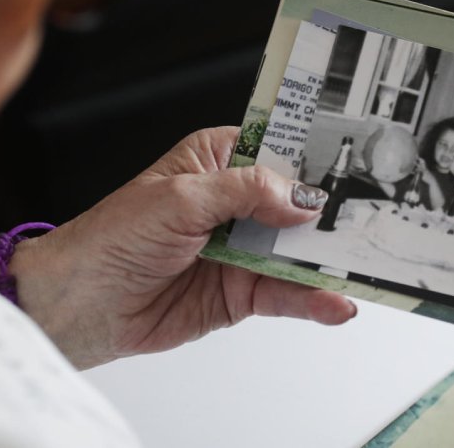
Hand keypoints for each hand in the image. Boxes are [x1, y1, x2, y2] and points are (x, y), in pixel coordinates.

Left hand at [11, 127, 357, 368]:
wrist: (80, 304)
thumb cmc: (111, 236)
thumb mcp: (179, 198)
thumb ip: (245, 192)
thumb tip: (301, 196)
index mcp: (218, 160)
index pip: (279, 149)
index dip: (316, 154)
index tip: (358, 159)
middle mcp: (235, 202)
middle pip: (299, 202)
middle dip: (333, 212)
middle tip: (373, 219)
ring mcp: (242, 248)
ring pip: (299, 251)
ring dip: (329, 260)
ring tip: (362, 269)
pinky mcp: (241, 292)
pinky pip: (286, 293)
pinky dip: (313, 299)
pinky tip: (334, 303)